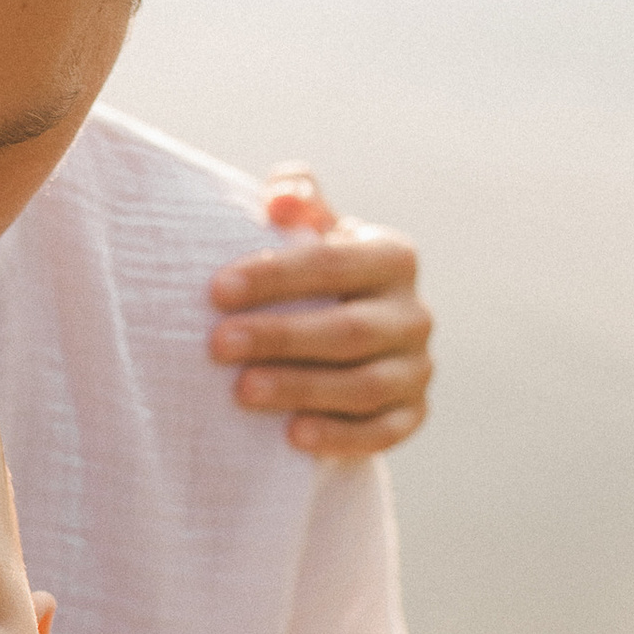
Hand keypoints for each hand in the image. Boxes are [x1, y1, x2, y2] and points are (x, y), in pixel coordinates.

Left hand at [208, 165, 431, 457]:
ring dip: (301, 388)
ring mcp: (417, 368)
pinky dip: (339, 437)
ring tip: (243, 391)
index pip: (332, 262)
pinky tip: (293, 438)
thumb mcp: (311, 237)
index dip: (274, 275)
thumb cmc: (317, 281)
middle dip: (280, 337)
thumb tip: (279, 196)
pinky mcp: (412, 415)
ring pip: (364, 385)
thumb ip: (298, 206)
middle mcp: (414, 313)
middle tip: (218, 344)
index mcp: (391, 257)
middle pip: (348, 329)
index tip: (216, 290)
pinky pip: (381, 432)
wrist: (351, 344)